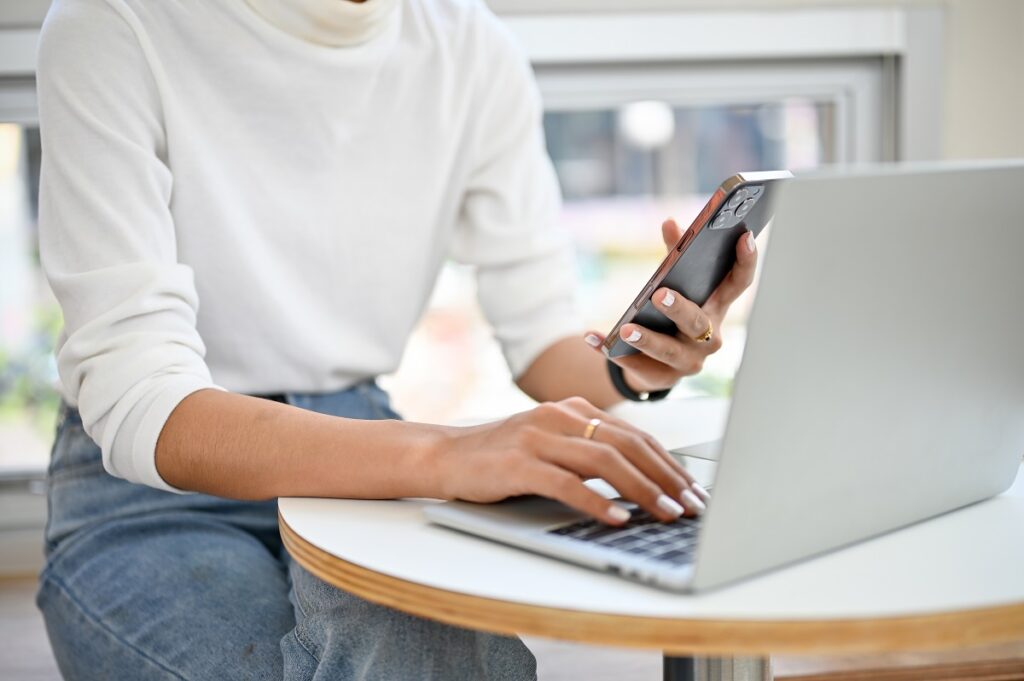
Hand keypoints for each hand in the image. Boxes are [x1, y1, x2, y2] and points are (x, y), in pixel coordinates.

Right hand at [432, 396, 709, 523]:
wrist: (445, 456)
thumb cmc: (502, 457)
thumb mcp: (551, 444)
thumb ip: (588, 451)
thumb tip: (643, 480)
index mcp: (573, 409)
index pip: (635, 435)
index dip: (669, 463)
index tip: (693, 489)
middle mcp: (560, 416)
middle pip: (628, 445)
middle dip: (666, 477)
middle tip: (692, 505)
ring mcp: (538, 437)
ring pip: (604, 460)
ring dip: (642, 489)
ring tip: (666, 513)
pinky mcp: (518, 463)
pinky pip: (565, 482)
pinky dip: (596, 501)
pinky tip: (617, 518)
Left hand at [585, 218, 757, 393]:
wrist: (660, 362)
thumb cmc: (674, 314)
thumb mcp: (676, 283)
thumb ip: (674, 255)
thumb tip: (670, 222)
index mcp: (717, 307)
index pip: (739, 284)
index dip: (745, 262)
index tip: (744, 236)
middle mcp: (709, 337)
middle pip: (698, 323)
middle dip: (680, 309)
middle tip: (659, 294)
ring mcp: (689, 360)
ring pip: (669, 351)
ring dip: (647, 339)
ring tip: (625, 328)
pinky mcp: (663, 377)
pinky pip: (636, 366)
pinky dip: (612, 351)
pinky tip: (592, 337)